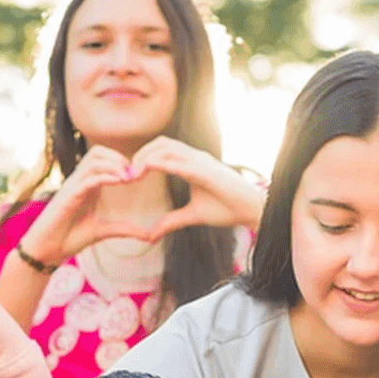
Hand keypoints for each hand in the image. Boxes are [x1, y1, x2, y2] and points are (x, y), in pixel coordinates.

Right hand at [16, 145, 170, 267]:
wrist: (46, 251)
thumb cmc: (68, 238)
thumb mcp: (101, 232)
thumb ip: (122, 229)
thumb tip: (148, 235)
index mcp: (87, 185)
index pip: (103, 159)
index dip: (122, 162)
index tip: (138, 176)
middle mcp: (79, 182)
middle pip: (97, 152)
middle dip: (118, 158)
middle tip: (133, 174)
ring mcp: (72, 187)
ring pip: (92, 161)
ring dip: (113, 164)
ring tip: (127, 177)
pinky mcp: (67, 197)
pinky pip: (87, 179)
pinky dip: (103, 177)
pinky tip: (118, 181)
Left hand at [127, 136, 261, 230]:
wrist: (252, 210)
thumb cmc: (228, 209)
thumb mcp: (193, 216)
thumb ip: (172, 221)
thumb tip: (150, 234)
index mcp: (193, 163)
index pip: (163, 150)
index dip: (144, 158)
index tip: (130, 176)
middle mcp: (196, 157)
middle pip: (161, 143)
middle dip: (141, 154)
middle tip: (126, 173)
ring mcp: (201, 161)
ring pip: (166, 147)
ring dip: (145, 157)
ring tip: (132, 174)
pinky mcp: (205, 170)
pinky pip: (177, 161)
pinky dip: (158, 163)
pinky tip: (145, 171)